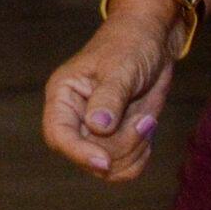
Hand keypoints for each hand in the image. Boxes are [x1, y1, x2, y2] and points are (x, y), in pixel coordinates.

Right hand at [43, 0, 178, 181]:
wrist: (152, 43)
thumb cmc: (130, 46)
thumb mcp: (120, 69)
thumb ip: (108, 98)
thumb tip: (97, 127)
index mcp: (63, 96)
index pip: (58, 135)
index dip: (77, 152)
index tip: (104, 161)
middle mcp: (76, 117)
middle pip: (87, 155)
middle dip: (120, 147)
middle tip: (146, 121)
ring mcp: (97, 131)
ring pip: (109, 166)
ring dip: (134, 150)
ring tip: (148, 121)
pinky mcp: (117, 138)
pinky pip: (125, 166)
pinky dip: (141, 156)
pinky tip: (148, 130)